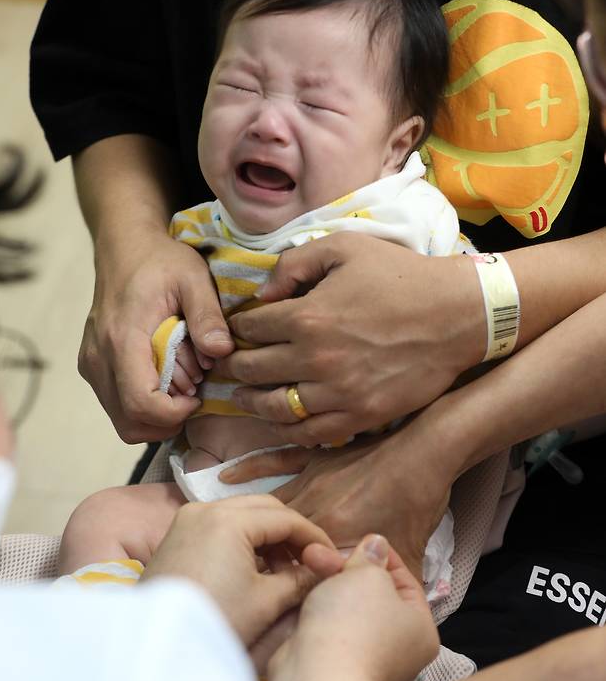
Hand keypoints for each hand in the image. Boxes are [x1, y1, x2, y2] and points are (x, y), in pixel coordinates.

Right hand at [78, 229, 234, 442]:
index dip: (175, 414)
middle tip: (194, 394)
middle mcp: (98, 358)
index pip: (140, 403)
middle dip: (168, 420)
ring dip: (157, 415)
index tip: (199, 396)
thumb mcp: (193, 277)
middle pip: (129, 422)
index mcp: (122, 339)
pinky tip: (167, 378)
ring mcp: (91, 364)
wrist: (124, 246)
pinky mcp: (92, 366)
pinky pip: (117, 404)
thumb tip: (222, 352)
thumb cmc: (160, 260)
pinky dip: (144, 404)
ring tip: (182, 384)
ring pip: (122, 419)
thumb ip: (207, 315)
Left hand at [141, 496, 337, 645]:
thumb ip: (301, 579)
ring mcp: (187, 519)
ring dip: (267, 537)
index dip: (314, 537)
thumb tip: (327, 568)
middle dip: (291, 533)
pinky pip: (220, 525)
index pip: (286, 518)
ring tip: (284, 572)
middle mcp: (206, 508)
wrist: (157, 647)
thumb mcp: (266, 602)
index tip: (332, 558)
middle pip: (264, 508)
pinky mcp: (177, 534)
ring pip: (242, 514)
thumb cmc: (214, 622)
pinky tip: (255, 569)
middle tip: (310, 562)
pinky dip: (243, 540)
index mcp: (229, 519)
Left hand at [217, 233, 482, 445]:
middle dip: (233, 366)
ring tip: (241, 396)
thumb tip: (261, 293)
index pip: (249, 328)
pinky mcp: (360, 416)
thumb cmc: (399, 275)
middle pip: (252, 370)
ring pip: (274, 407)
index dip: (236, 328)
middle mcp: (315, 358)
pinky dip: (286, 429)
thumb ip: (295, 263)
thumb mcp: (344, 248)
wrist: (456, 315)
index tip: (235, 330)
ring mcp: (338, 392)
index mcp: (307, 315)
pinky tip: (278, 421)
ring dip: (250, 401)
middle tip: (225, 365)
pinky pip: (309, 432)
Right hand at [220, 421, 453, 578]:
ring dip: (250, 522)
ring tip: (227, 541)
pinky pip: (274, 461)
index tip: (271, 598)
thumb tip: (381, 616)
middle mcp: (313, 509)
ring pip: (270, 505)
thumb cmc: (418, 504)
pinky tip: (223, 476)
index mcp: (333, 537)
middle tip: (245, 574)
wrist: (425, 453)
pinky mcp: (313, 459)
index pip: (299, 568)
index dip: (284, 586)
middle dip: (262, 558)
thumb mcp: (409, 558)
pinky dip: (249, 468)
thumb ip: (386, 588)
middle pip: (277, 539)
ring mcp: (310, 480)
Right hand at [283, 535, 439, 680]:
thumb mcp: (368, 575)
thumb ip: (372, 557)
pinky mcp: (336, 665)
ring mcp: (366, 660)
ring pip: (348, 607)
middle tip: (321, 552)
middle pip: (373, 593)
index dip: (381, 555)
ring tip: (307, 560)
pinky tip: (304, 587)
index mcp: (421, 629)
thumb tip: (376, 545)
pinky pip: (331, 626)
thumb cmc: (354, 623)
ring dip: (328, 582)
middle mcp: (399, 648)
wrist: (318, 678)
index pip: (406, 582)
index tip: (360, 541)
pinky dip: (319, 606)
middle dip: (345, 567)